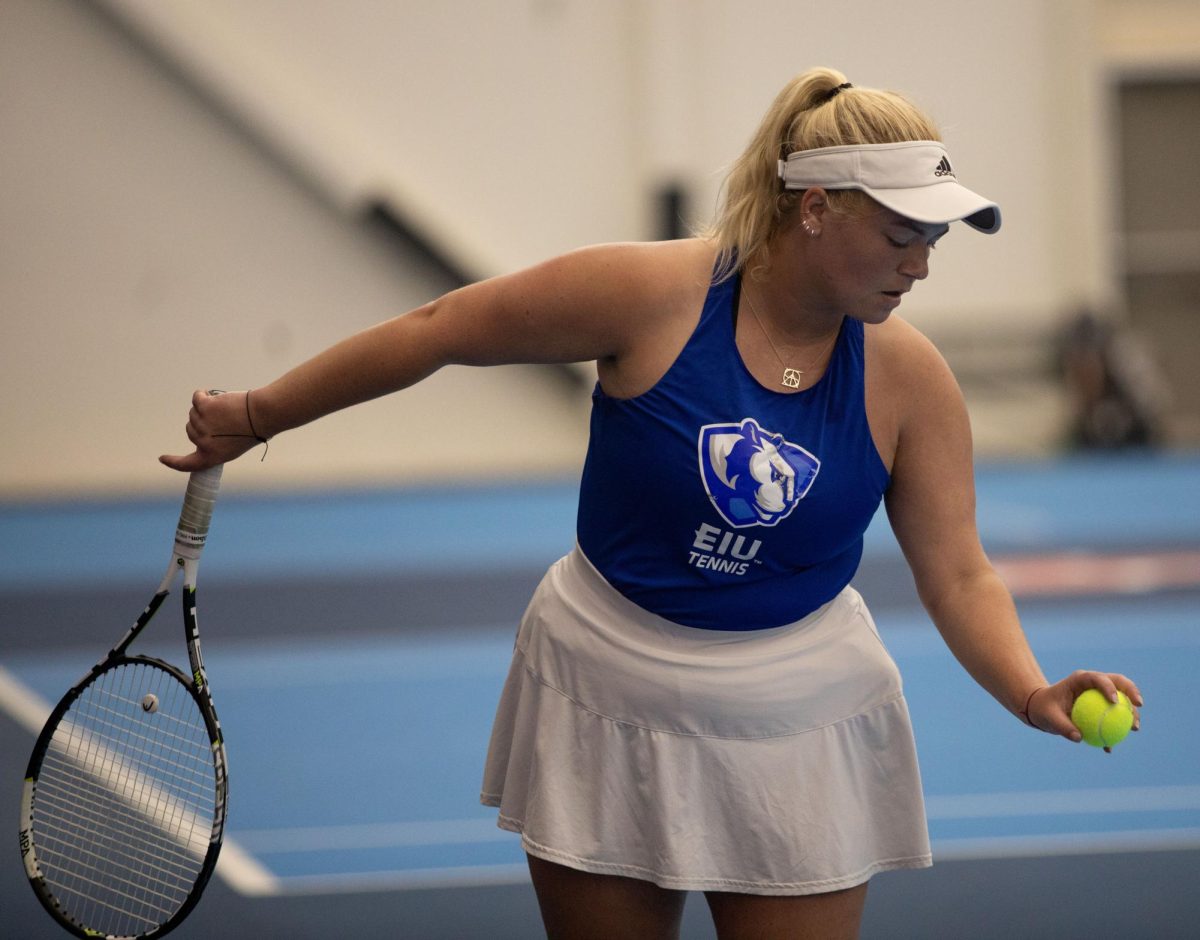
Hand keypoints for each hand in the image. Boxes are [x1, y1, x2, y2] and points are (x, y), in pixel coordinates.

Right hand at [159, 389, 263, 471]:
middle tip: (224, 419)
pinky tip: (214, 394)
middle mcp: (203, 443)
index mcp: (212, 457)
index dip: (174, 462)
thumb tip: (204, 430)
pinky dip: (203, 394)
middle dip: (203, 422)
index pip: (187, 465)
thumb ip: (216, 442)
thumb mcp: (234, 444)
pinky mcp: (204, 407)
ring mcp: (201, 425)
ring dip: (206, 408)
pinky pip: (197, 397)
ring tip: (227, 409)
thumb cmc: (255, 429)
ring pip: (194, 412)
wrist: (262, 415)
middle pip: (190, 429)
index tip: (162, 458)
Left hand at [1025, 671, 1142, 750]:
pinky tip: (1111, 746)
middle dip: (1132, 691)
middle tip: (1139, 705)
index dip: (1109, 687)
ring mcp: (1100, 695)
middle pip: (1118, 682)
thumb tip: (1079, 738)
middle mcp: (1093, 684)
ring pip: (1122, 699)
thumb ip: (1062, 726)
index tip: (1114, 702)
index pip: (1099, 678)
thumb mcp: (1048, 716)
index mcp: (1081, 679)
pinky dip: (1116, 729)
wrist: (1042, 710)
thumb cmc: (1043, 708)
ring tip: (1135, 728)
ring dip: (1131, 712)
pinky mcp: (1101, 707)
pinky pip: (1114, 717)